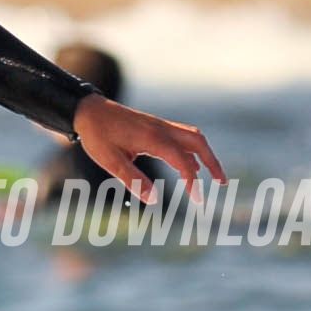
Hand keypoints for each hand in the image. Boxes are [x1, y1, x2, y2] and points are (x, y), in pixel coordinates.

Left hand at [73, 97, 222, 200]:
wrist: (88, 110)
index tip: (197, 199)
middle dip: (213, 163)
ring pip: (193, 137)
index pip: (183, 160)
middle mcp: (161, 129)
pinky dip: (192, 150)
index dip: (192, 181)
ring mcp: (160, 125)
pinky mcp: (156, 126)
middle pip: (198, 142)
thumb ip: (133, 180)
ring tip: (212, 176)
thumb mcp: (110, 161)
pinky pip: (182, 136)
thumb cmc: (97, 136)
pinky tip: (190, 166)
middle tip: (222, 183)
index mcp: (152, 138)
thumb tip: (154, 200)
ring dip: (206, 155)